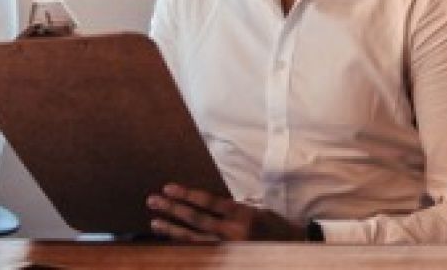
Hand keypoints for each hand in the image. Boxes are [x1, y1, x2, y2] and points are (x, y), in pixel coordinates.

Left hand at [146, 183, 306, 241]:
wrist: (294, 250)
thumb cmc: (274, 226)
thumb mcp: (257, 210)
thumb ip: (232, 208)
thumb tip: (203, 203)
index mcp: (243, 215)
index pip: (208, 202)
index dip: (186, 194)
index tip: (168, 187)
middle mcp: (234, 233)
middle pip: (196, 220)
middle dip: (172, 210)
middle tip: (152, 200)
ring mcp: (229, 250)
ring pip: (193, 239)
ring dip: (172, 230)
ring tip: (154, 222)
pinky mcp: (227, 260)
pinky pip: (200, 253)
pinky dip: (184, 246)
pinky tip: (170, 240)